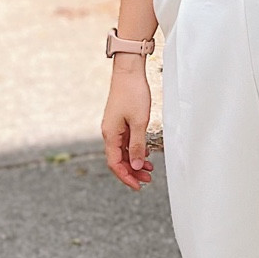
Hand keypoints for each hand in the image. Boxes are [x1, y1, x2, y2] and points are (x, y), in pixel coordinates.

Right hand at [102, 59, 154, 190]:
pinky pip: (125, 142)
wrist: (129, 71)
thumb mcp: (139, 122)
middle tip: (147, 180)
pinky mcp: (120, 121)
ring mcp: (114, 127)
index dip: (126, 177)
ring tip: (149, 170)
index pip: (115, 163)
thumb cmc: (133, 93)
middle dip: (132, 172)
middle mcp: (109, 132)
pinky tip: (145, 155)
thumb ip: (137, 145)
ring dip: (134, 162)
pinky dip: (134, 150)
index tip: (138, 186)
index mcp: (110, 134)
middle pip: (118, 159)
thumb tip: (135, 166)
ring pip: (122, 151)